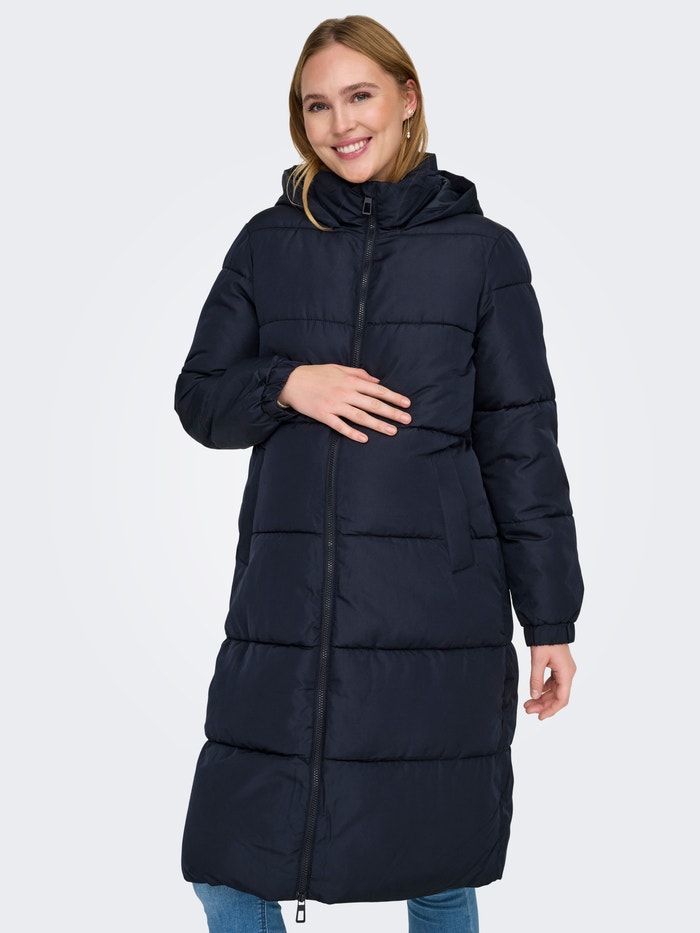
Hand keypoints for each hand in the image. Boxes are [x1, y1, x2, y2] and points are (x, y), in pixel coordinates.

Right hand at [277, 364, 411, 442]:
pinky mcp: (323, 415)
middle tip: (407, 420)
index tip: (406, 403)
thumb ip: (359, 374)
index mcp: (350, 380)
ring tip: (392, 431)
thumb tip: (377, 381)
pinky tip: (364, 439)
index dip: (393, 397)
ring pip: (360, 416)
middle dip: (391, 412)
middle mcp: (345, 392)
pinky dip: (352, 433)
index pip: (377, 389)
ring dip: (377, 424)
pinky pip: (340, 426)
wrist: (291, 381)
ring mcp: (334, 405)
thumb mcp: (338, 368)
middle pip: (373, 404)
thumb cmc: (316, 374)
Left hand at [523, 644, 576, 719]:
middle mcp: (568, 673)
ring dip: (542, 698)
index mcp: (566, 673)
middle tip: (528, 710)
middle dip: (543, 705)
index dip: (551, 710)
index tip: (540, 717)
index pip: (562, 699)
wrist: (548, 625)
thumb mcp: (538, 660)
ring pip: (554, 690)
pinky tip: (535, 693)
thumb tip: (534, 696)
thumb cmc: (545, 640)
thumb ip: (536, 679)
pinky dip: (544, 689)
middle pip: (557, 696)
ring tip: (528, 704)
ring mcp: (564, 670)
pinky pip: (553, 683)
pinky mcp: (558, 667)